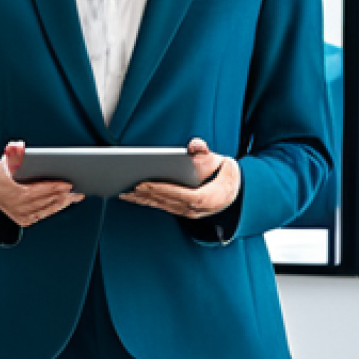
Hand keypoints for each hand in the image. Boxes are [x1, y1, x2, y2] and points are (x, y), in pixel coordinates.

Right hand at [0, 140, 84, 227]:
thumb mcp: (4, 160)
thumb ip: (13, 153)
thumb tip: (20, 146)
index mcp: (14, 193)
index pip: (39, 190)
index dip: (55, 187)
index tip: (69, 184)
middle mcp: (18, 206)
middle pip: (46, 201)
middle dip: (63, 196)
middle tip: (77, 192)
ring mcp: (20, 215)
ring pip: (45, 210)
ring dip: (61, 204)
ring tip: (73, 198)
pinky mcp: (21, 220)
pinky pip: (41, 215)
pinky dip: (52, 210)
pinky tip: (61, 204)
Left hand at [119, 138, 239, 218]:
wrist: (233, 189)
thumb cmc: (223, 173)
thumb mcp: (218, 160)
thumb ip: (205, 151)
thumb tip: (195, 145)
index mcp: (207, 198)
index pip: (180, 195)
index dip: (162, 189)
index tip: (145, 184)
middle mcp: (196, 209)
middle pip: (168, 201)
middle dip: (147, 194)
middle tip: (129, 187)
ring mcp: (189, 213)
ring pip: (163, 206)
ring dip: (143, 200)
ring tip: (125, 194)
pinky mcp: (182, 213)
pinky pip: (163, 208)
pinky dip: (148, 202)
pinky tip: (134, 198)